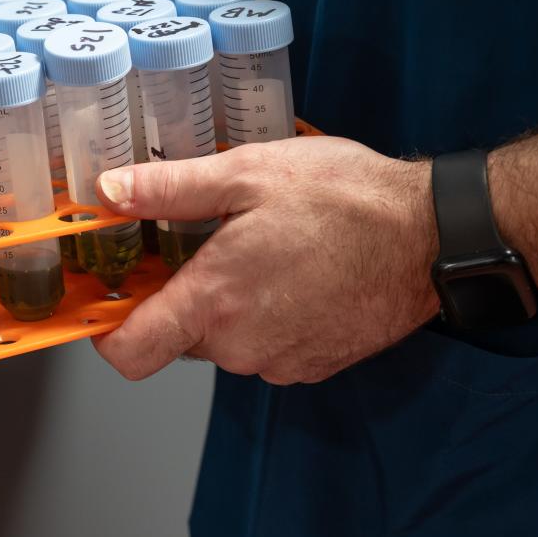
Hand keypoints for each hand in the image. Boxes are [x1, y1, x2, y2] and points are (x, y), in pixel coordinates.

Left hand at [91, 137, 439, 384]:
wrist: (431, 236)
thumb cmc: (347, 199)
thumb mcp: (249, 172)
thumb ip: (171, 188)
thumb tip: (110, 192)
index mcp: (216, 300)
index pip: (130, 352)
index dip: (106, 330)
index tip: (106, 299)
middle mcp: (244, 345)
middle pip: (177, 337)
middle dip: (179, 294)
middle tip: (200, 240)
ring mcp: (282, 361)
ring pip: (225, 340)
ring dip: (227, 302)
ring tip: (257, 246)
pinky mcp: (315, 364)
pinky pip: (266, 346)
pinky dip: (266, 314)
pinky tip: (291, 269)